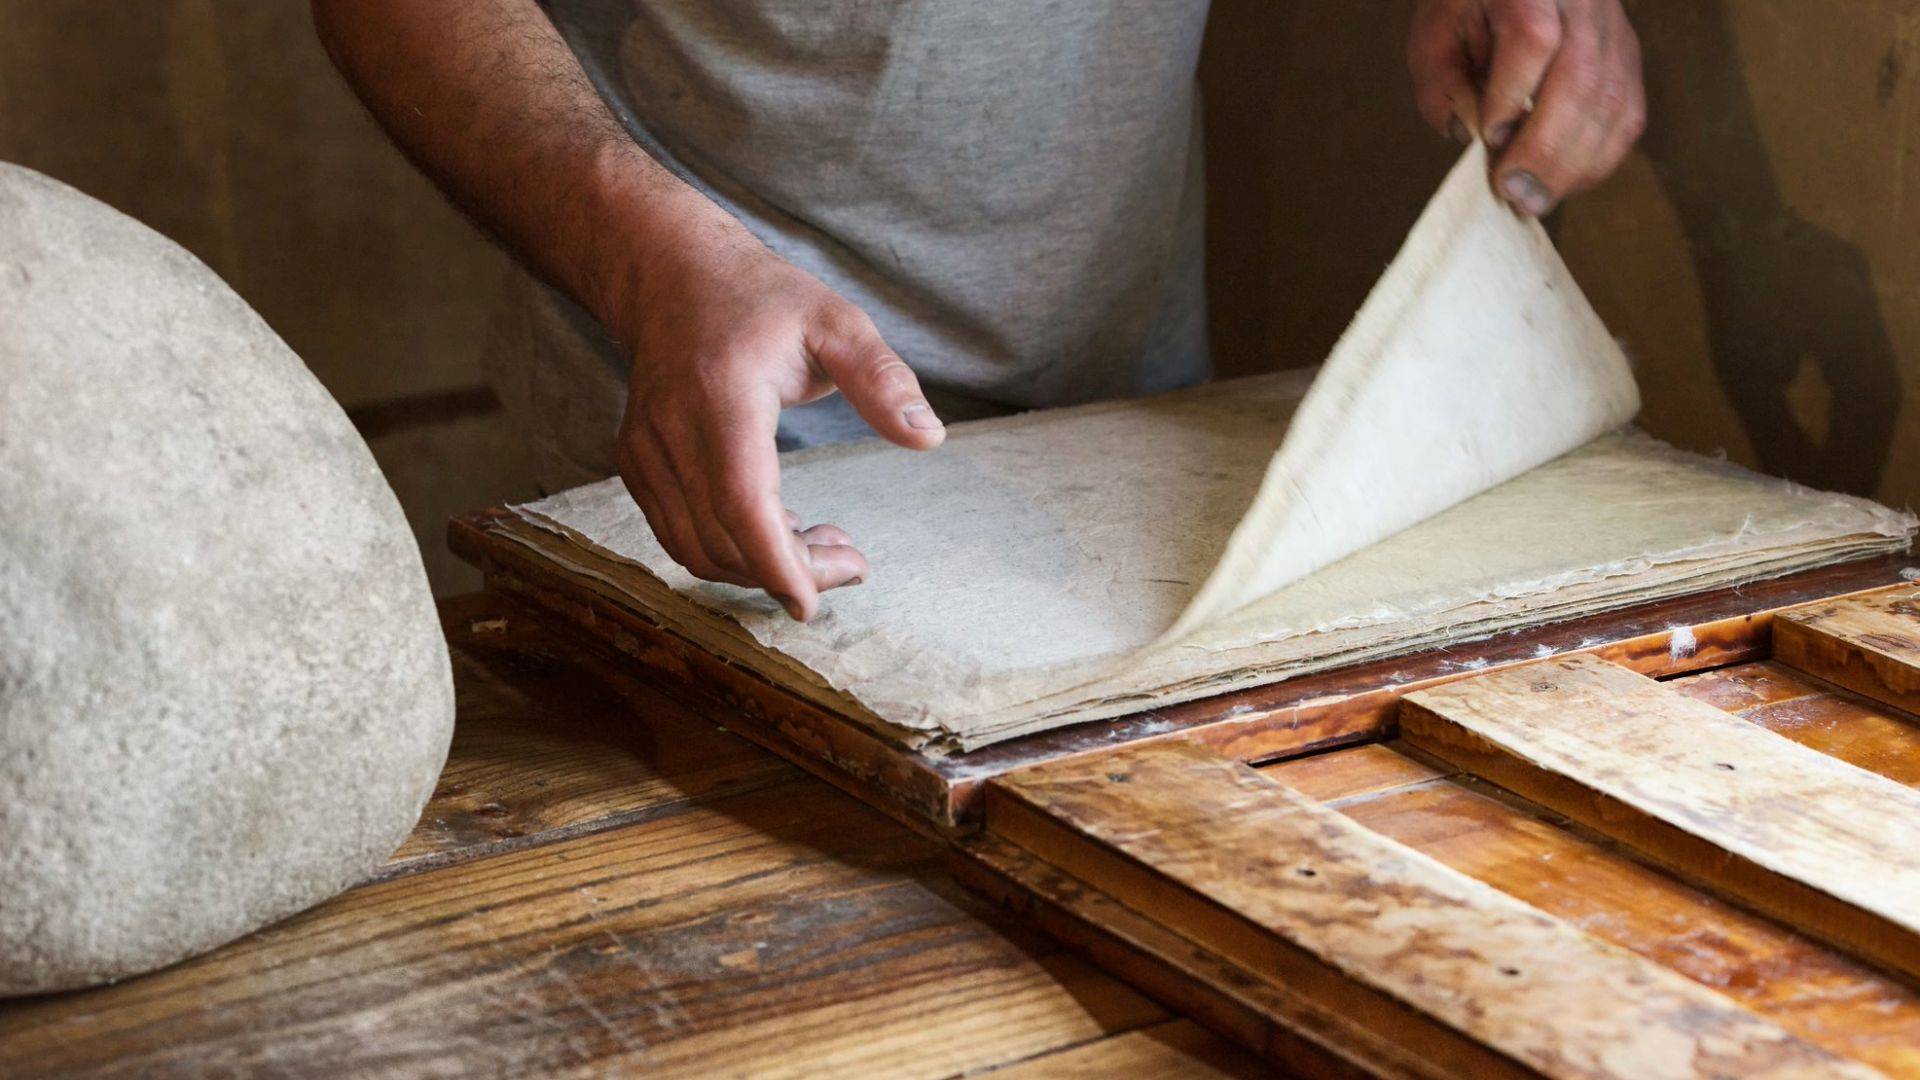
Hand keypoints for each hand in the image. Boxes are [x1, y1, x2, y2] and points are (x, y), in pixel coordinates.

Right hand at [612, 229, 944, 620]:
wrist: (672, 276)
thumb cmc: (762, 300)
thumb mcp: (836, 321)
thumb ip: (883, 378)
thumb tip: (929, 437)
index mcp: (722, 396)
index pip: (742, 501)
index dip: (776, 562)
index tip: (812, 604)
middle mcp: (671, 430)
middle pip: (723, 538)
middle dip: (790, 571)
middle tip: (852, 560)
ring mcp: (645, 452)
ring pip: (696, 548)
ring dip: (760, 568)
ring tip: (822, 543)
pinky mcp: (636, 466)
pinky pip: (679, 536)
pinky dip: (729, 553)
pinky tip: (778, 529)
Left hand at [1408, 0, 1644, 216]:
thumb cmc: (1471, 8)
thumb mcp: (1435, 35)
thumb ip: (1441, 84)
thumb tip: (1470, 136)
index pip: (1533, 40)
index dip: (1513, 96)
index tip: (1490, 139)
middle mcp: (1584, 3)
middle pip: (1581, 79)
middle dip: (1546, 150)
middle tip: (1515, 193)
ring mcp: (1614, 30)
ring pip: (1612, 103)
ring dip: (1574, 164)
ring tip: (1535, 198)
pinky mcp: (1629, 58)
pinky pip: (1629, 115)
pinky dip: (1599, 158)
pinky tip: (1565, 181)